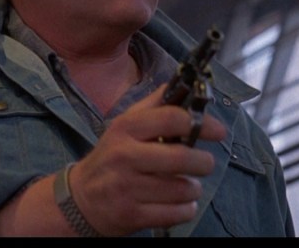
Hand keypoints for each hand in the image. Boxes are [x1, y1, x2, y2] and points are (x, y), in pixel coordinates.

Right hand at [70, 83, 226, 235]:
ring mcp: (128, 187)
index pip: (171, 119)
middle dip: (203, 162)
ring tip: (184, 185)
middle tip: (203, 163)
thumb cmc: (111, 157)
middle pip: (182, 157)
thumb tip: (182, 83)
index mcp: (125, 129)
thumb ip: (153, 105)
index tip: (217, 130)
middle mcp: (125, 156)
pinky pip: (179, 213)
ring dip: (193, 188)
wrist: (81, 198)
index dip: (201, 123)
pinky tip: (176, 203)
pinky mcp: (133, 215)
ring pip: (184, 189)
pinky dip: (186, 209)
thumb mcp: (124, 126)